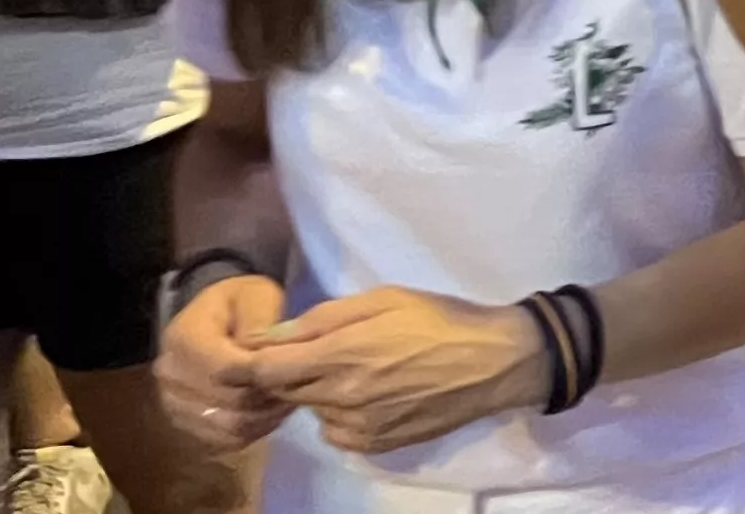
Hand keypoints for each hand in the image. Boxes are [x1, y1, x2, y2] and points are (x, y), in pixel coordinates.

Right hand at [157, 274, 295, 450]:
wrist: (216, 319)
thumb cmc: (241, 303)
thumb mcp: (257, 296)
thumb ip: (259, 323)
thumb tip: (260, 356)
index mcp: (183, 338)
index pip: (224, 370)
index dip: (262, 374)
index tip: (291, 367)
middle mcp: (170, 374)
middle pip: (228, 402)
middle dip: (267, 396)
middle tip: (297, 387)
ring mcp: (173, 403)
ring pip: (228, 426)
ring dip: (264, 417)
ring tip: (285, 398)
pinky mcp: (186, 424)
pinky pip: (224, 440)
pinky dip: (253, 431)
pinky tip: (269, 412)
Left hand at [239, 284, 545, 454]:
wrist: (494, 362)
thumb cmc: (439, 319)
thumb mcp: (383, 299)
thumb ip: (322, 318)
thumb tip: (270, 334)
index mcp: (341, 354)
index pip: (264, 370)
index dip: (251, 359)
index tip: (259, 347)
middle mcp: (342, 397)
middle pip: (283, 392)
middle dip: (286, 372)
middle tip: (317, 351)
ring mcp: (359, 426)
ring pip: (311, 411)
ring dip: (316, 392)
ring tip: (353, 370)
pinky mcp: (376, 445)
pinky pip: (335, 433)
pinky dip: (339, 415)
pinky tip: (368, 395)